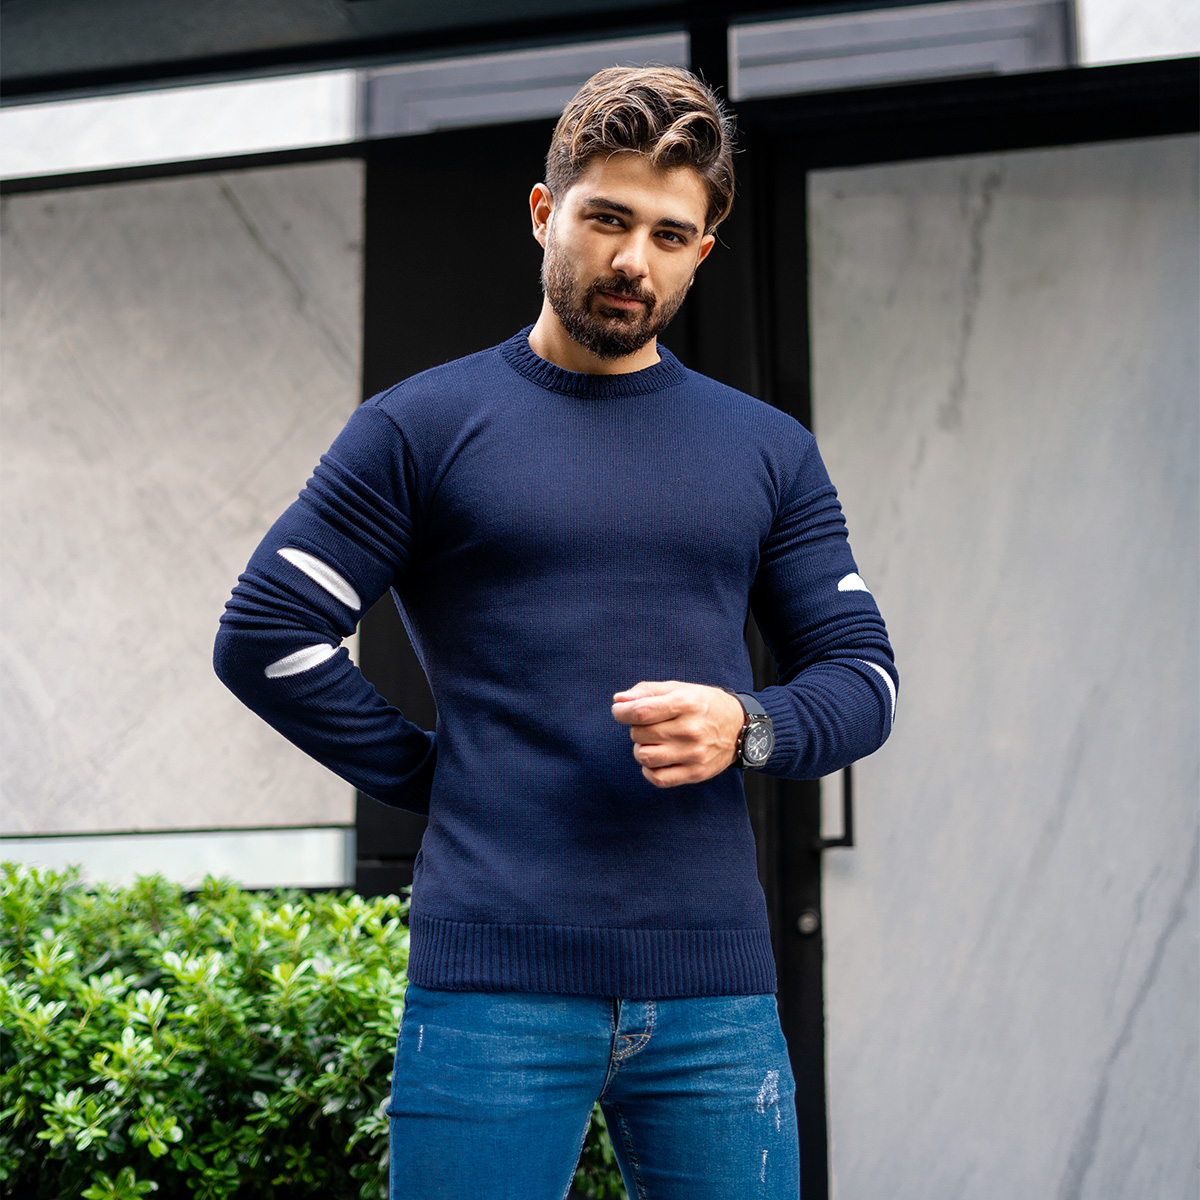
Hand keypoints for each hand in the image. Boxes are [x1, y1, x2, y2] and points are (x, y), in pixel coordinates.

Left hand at [610, 681, 745, 788]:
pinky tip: (656, 759)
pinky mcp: (696, 773)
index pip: (641, 711)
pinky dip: (649, 770)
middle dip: (636, 728)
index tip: (620, 711)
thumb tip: (618, 701)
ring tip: (652, 741)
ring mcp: (694, 754)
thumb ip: (647, 691)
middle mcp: (690, 729)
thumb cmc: (704, 705)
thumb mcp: (680, 689)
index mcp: (686, 703)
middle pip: (640, 733)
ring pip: (645, 756)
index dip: (622, 712)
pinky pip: (658, 778)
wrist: (741, 728)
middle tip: (649, 725)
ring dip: (641, 748)